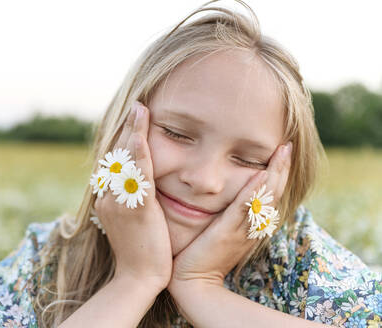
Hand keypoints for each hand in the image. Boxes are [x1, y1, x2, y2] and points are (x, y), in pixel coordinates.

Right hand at [94, 101, 172, 290]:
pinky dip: (138, 152)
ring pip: (125, 160)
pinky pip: (137, 175)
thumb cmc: (140, 251)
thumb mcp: (129, 222)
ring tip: (139, 108)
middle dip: (126, 129)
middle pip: (116, 156)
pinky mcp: (136, 209)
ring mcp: (120, 202)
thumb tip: (136, 185)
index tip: (132, 121)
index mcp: (106, 199)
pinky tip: (140, 133)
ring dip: (132, 132)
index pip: (113, 163)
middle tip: (136, 106)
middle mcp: (108, 196)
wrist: (138, 278)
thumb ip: (130, 201)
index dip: (122, 140)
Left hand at [168, 141, 291, 287]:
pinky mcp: (227, 232)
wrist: (193, 281)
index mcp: (253, 226)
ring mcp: (242, 230)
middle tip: (287, 145)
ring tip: (282, 152)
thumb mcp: (221, 230)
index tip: (282, 151)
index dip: (279, 174)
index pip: (271, 195)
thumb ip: (229, 214)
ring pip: (265, 198)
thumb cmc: (203, 254)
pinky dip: (254, 192)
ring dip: (275, 174)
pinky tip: (261, 174)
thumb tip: (229, 193)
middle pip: (274, 193)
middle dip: (282, 168)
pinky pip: (244, 209)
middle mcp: (253, 227)